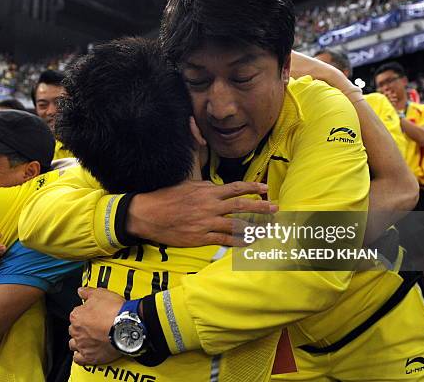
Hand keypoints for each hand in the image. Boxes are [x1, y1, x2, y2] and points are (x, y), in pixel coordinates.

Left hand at [69, 287, 124, 365]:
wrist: (127, 326)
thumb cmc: (114, 311)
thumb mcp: (101, 293)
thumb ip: (88, 292)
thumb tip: (81, 291)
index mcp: (77, 315)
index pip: (75, 313)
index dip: (84, 312)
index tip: (92, 313)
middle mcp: (77, 331)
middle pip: (74, 329)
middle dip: (81, 327)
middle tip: (92, 325)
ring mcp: (83, 345)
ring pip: (73, 344)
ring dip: (78, 341)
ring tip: (88, 339)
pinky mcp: (89, 357)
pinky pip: (78, 359)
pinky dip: (80, 356)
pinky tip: (85, 352)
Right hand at [127, 181, 276, 246]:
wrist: (148, 214)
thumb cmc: (167, 196)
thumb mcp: (187, 182)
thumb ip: (204, 181)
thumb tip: (216, 181)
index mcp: (207, 191)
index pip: (236, 188)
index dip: (252, 187)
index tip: (265, 188)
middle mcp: (210, 206)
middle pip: (242, 206)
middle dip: (261, 207)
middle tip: (275, 209)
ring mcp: (206, 223)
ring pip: (236, 225)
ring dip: (254, 227)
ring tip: (268, 228)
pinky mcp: (200, 237)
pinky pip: (224, 240)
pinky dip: (238, 241)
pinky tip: (249, 242)